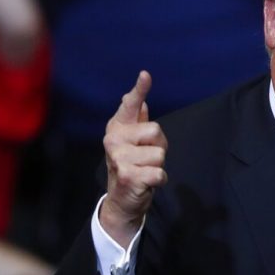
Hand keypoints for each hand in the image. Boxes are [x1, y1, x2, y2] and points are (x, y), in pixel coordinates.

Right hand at [101, 71, 167, 247]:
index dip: (139, 90)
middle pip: (156, 130)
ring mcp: (119, 158)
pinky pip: (160, 173)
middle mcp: (113, 140)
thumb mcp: (134, 143)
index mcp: (117, 128)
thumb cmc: (132, 165)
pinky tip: (147, 183)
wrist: (122, 200)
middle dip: (159, 146)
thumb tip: (140, 101)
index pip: (130, 105)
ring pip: (160, 154)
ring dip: (159, 165)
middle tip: (146, 158)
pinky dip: (160, 180)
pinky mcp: (129, 176)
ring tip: (145, 170)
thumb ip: (137, 122)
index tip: (145, 75)